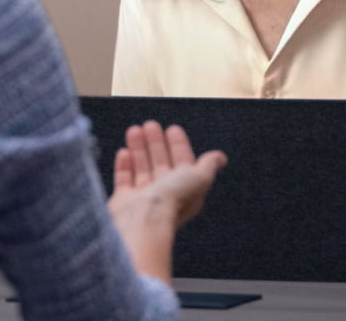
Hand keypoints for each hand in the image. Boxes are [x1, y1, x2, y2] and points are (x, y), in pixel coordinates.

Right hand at [107, 121, 227, 280]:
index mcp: (185, 189)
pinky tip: (124, 151)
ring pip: (142, 167)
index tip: (172, 129)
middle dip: (156, 143)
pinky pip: (124, 179)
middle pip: (161, 162)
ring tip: (135, 130)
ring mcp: (144, 198)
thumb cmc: (172, 200)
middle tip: (150, 125)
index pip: (183, 162)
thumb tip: (221, 157)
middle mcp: (165, 193)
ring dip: (140, 148)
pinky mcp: (124, 200)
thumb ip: (208, 165)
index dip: (179, 145)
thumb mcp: (198, 178)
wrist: (143, 220)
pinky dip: (125, 165)